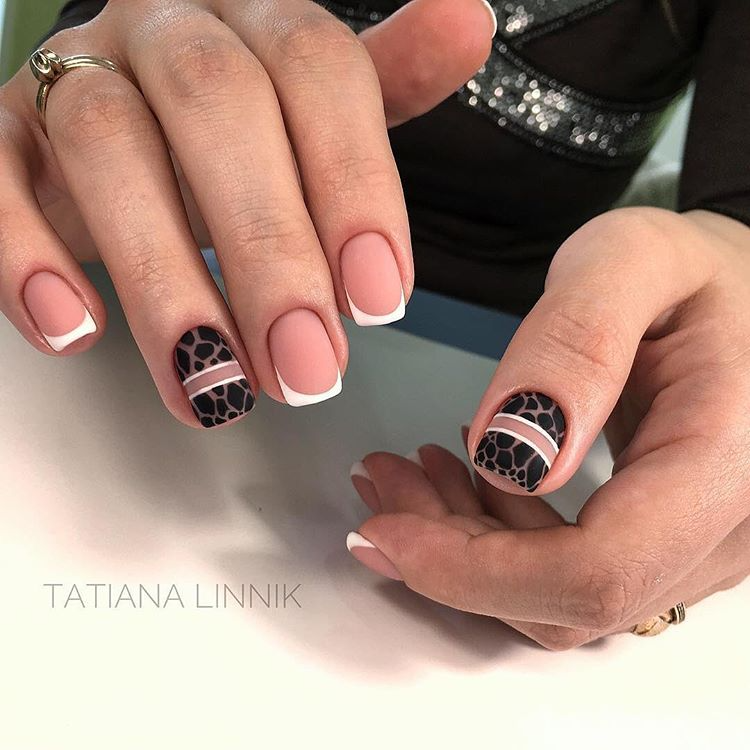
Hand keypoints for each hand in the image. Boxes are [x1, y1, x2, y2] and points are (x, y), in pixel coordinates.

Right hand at [0, 0, 495, 425]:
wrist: (130, 130)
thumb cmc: (242, 139)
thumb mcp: (320, 116)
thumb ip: (387, 83)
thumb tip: (465, 24)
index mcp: (259, 21)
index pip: (320, 69)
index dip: (355, 186)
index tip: (379, 303)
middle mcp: (168, 29)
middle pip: (219, 106)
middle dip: (270, 253)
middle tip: (307, 371)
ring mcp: (74, 74)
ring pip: (108, 144)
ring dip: (166, 279)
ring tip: (214, 383)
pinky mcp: (3, 134)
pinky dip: (25, 255)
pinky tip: (74, 332)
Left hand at [347, 207, 749, 648]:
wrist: (735, 291)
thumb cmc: (694, 267)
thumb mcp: (629, 261)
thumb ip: (576, 344)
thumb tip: (513, 459)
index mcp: (729, 459)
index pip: (596, 571)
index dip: (475, 572)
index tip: (387, 528)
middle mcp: (729, 527)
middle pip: (566, 599)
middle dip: (452, 554)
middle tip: (383, 484)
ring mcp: (701, 546)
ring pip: (561, 598)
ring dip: (468, 548)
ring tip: (415, 469)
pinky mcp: (669, 542)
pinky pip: (572, 573)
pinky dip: (502, 540)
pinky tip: (470, 478)